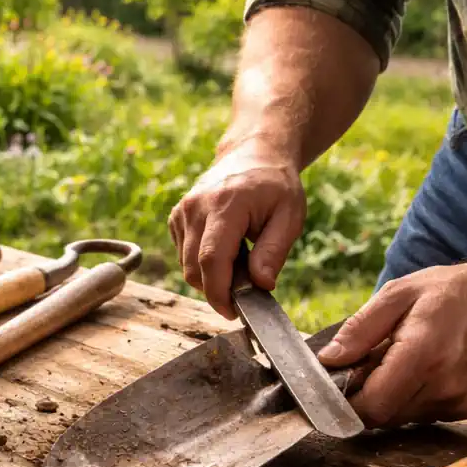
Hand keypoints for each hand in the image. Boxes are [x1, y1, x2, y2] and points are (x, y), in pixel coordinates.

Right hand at [169, 148, 305, 318]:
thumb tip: (261, 285)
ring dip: (210, 275)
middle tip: (245, 289)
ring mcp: (182, 211)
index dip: (219, 293)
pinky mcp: (176, 217)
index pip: (212, 259)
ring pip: (186, 264)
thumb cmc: (276, 186)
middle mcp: (196, 206)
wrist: (254, 154)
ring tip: (239, 260)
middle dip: (215, 290)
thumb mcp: (290, 217)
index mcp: (226, 205)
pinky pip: (183, 254)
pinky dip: (200, 262)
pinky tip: (223, 248)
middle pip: (193, 268)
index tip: (232, 312)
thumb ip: (273, 251)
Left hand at [316, 262, 466, 427]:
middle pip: (382, 417)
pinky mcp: (466, 409)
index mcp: (422, 355)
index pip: (370, 407)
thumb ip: (360, 329)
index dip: (346, 402)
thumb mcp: (400, 293)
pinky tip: (423, 370)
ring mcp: (458, 402)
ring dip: (389, 397)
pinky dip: (412, 398)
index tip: (337, 384)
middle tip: (370, 364)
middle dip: (366, 396)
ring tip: (401, 361)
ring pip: (401, 418)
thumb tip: (328, 359)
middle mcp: (443, 386)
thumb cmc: (456, 292)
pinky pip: (422, 415)